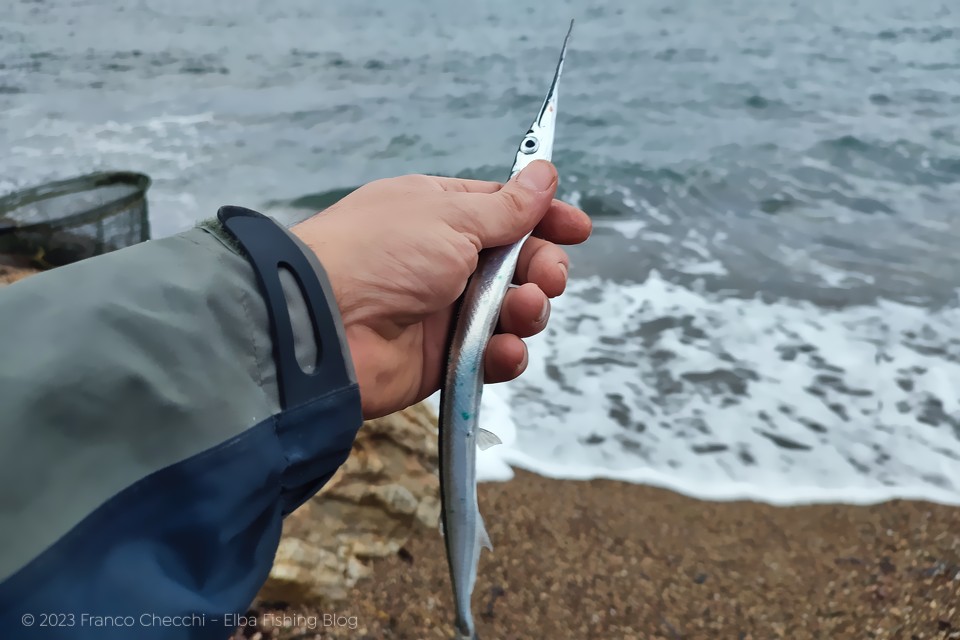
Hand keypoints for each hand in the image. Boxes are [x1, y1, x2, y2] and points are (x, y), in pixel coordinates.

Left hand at [291, 160, 590, 418]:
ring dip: (529, 311)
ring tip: (522, 309)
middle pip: (519, 264)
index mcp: (441, 213)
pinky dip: (506, 353)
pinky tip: (502, 348)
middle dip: (543, 269)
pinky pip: (493, 354)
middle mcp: (445, 259)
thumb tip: (544, 173)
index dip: (545, 219)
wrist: (325, 325)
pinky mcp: (445, 356)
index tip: (578, 229)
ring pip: (514, 311)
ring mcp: (445, 310)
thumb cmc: (378, 253)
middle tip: (546, 276)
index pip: (506, 211)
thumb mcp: (450, 216)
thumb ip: (506, 207)